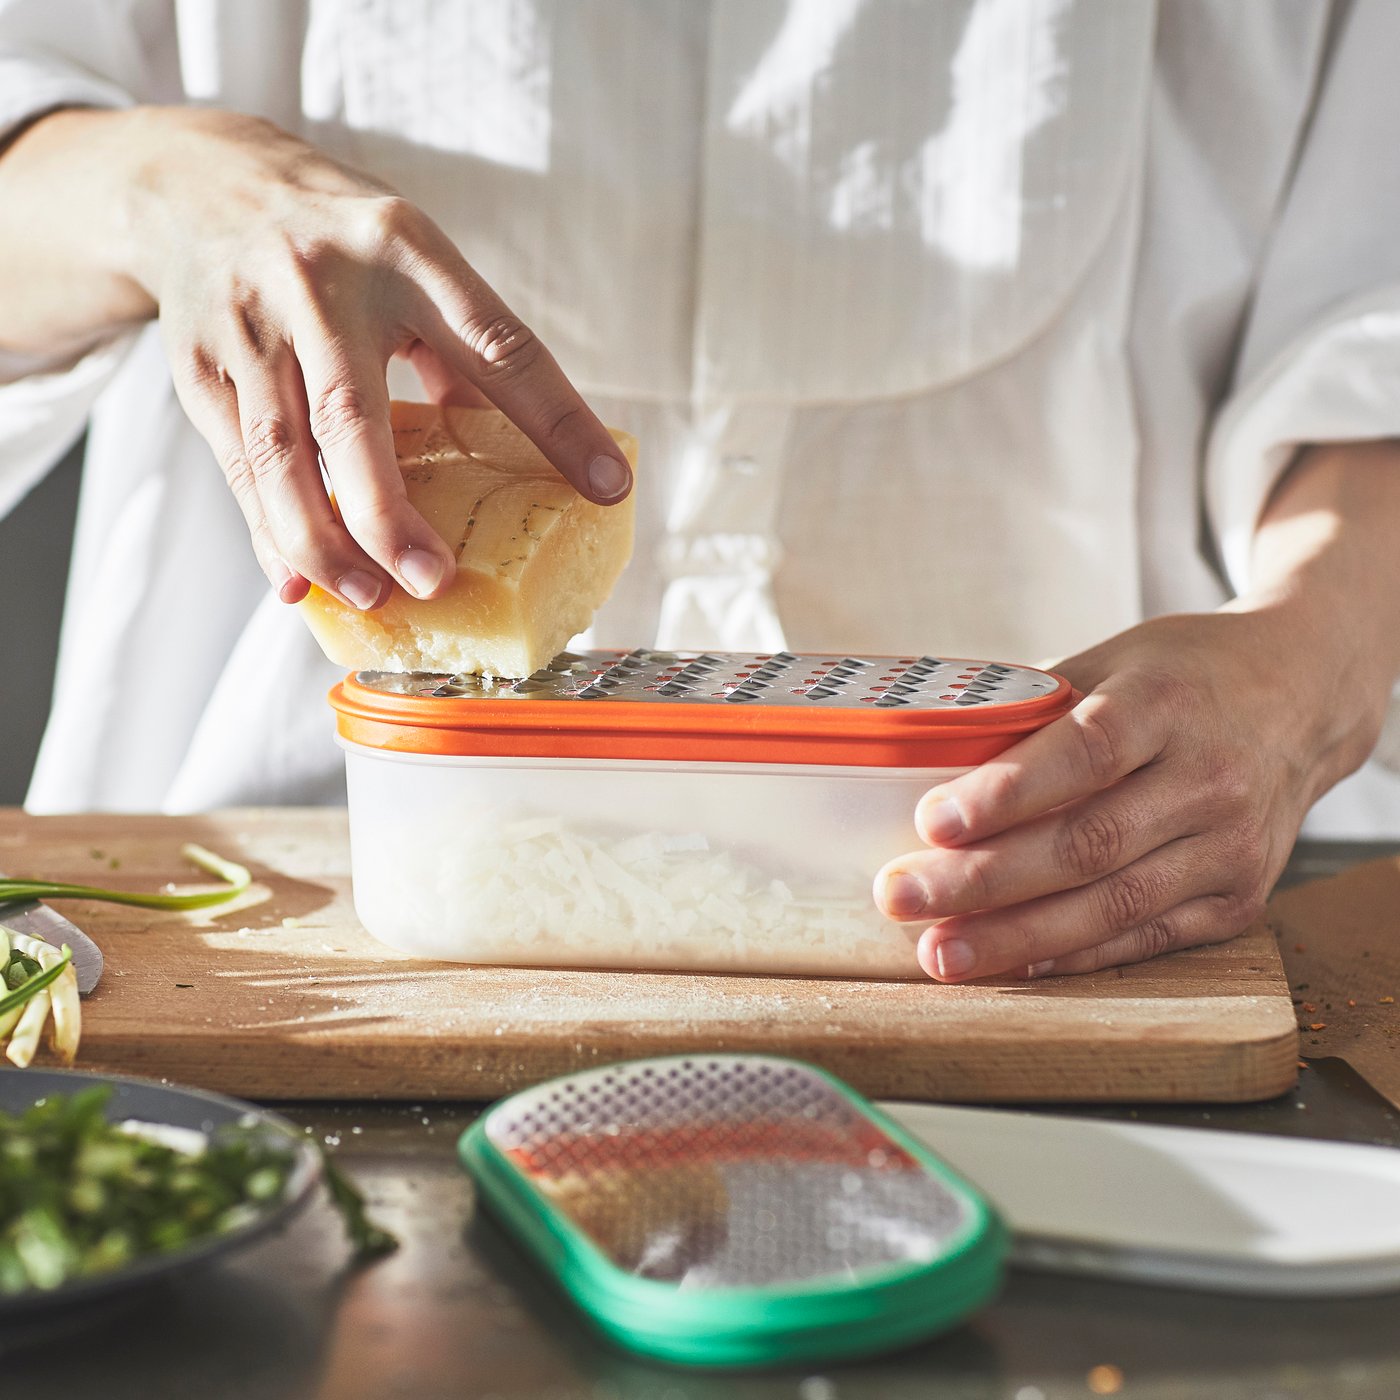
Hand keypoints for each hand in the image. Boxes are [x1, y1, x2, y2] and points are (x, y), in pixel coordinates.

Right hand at [121, 108, 631, 607]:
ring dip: (322, 539)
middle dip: (388, 510)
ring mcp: (249, 328)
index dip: (556, 419)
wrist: (202, 183)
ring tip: (373, 597)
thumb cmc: (342, 243)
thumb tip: (538, 459)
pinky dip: (269, 533)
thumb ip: (464, 351)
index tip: (606, 487)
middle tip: (433, 579)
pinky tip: (301, 583)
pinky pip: (239, 468)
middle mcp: (321, 286)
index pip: (496, 344)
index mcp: (406, 252)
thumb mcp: (414, 263)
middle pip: (351, 412)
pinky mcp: (199, 369)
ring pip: (280, 453)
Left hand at [873, 608, 1379, 980]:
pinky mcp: (1238, 898)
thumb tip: (929, 757)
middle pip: (1088, 844)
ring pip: (1111, 905)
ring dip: (1015, 937)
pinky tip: (1011, 963)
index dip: (1007, 793)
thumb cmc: (1184, 676)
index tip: (933, 822)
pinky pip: (1143, 938)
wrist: (1301, 697)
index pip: (1085, 753)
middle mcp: (1208, 777)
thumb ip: (1030, 709)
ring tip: (940, 952)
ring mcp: (1230, 845)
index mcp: (1166, 702)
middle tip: (902, 898)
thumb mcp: (1110, 661)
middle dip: (983, 881)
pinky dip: (1072, 955)